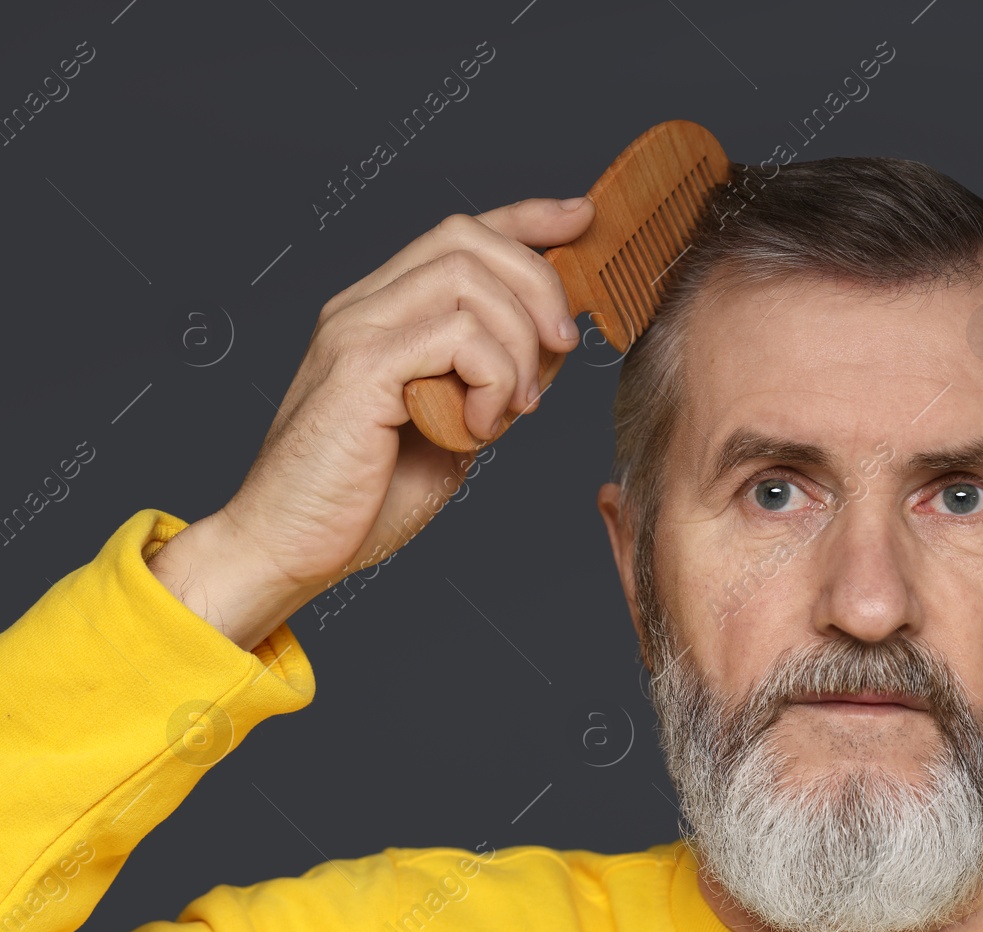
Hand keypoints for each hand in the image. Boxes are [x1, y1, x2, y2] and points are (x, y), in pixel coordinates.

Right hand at [150, 196, 594, 649]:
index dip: (526, 217)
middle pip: (470, 239)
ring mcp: (356, 331)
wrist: (287, 548)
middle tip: (563, 349)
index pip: (459, 233)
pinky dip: (491, 381)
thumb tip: (553, 343)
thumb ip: (492, 377)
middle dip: (539, 286)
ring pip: (468, 280)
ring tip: (513, 410)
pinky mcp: (359, 368)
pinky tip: (477, 430)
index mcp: (383, 312)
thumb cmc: (364, 497)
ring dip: (517, 345)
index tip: (581, 219)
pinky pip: (455, 337)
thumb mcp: (454, 425)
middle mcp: (363, 306)